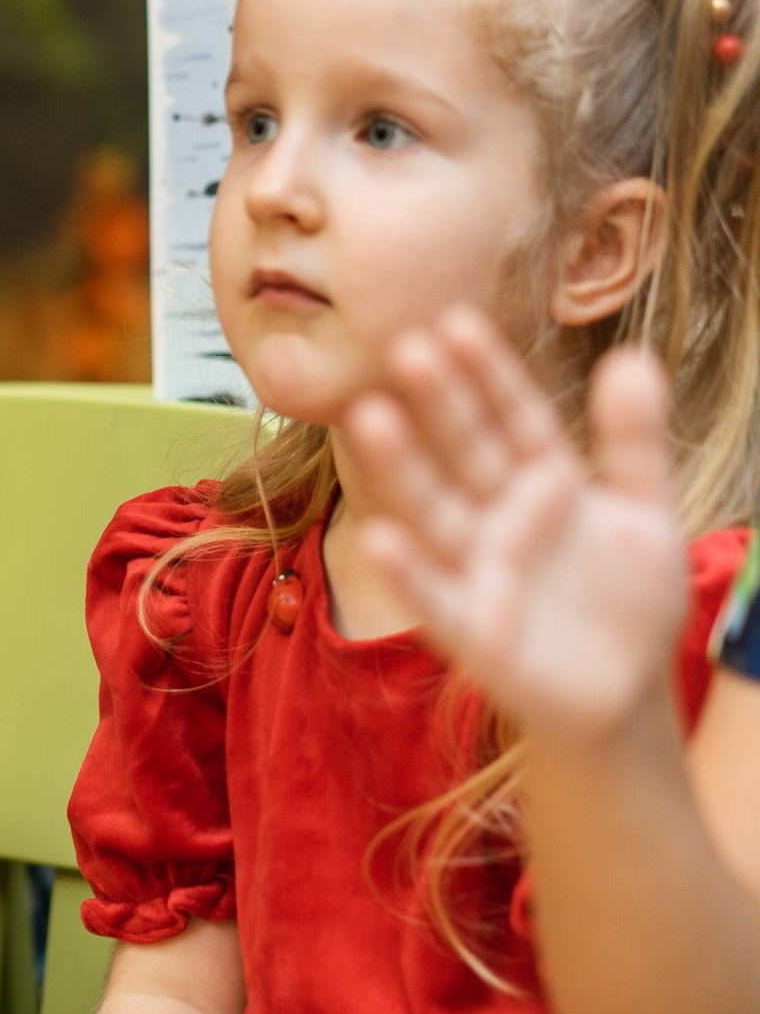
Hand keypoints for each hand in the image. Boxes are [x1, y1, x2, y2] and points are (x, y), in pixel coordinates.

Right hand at [344, 307, 685, 743]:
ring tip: (368, 416)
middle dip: (438, 404)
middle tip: (406, 349)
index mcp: (544, 482)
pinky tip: (380, 538)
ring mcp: (478, 568)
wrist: (623, 692)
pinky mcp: (470, 628)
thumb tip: (633, 357)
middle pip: (467, 452)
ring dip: (402, 467)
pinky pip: (434, 596)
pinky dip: (408, 570)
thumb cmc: (628, 599)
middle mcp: (500, 516)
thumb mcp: (645, 510)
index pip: (514, 418)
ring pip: (436, 509)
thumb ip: (635, 439)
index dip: (489, 374)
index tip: (458, 322)